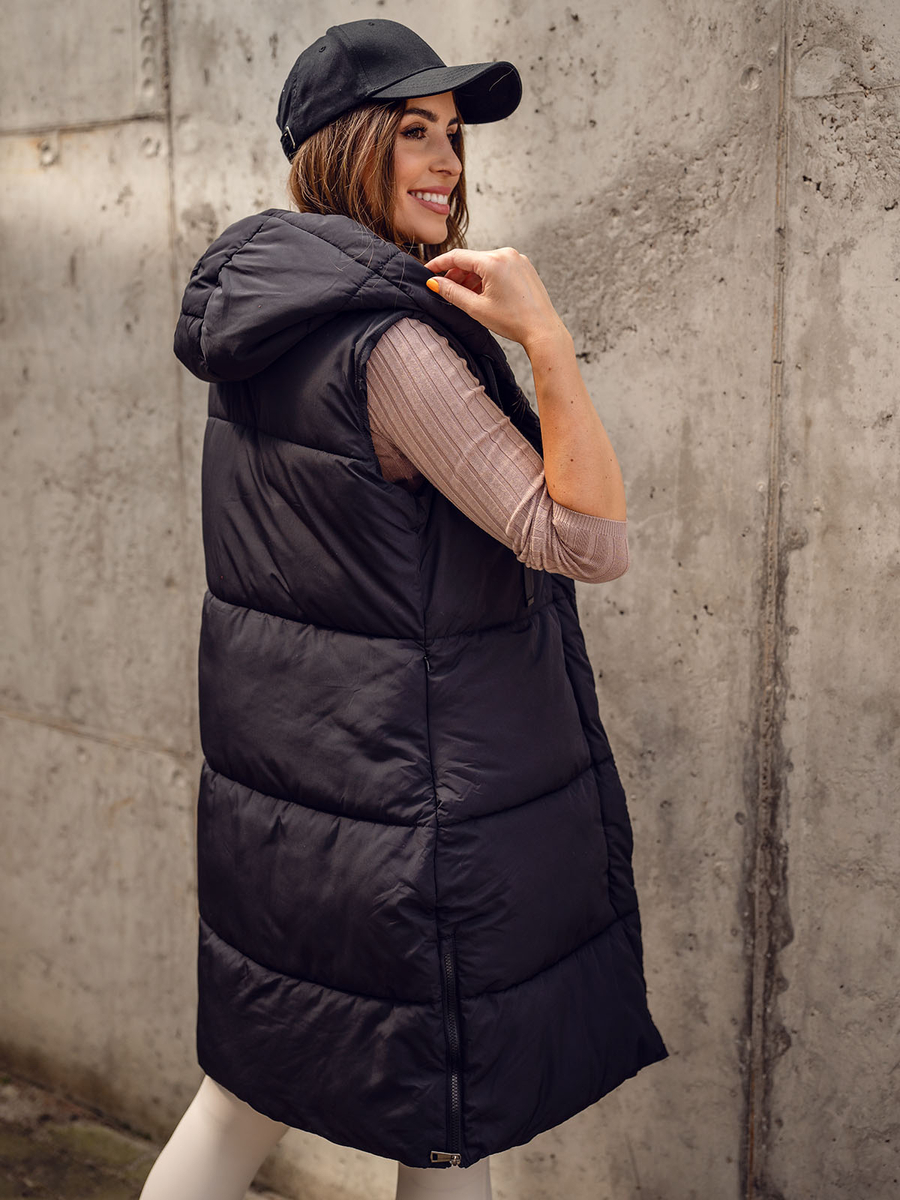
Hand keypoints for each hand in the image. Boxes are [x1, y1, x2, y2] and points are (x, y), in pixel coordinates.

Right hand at [423, 247, 569, 353]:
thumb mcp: (476, 308)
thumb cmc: (513, 321)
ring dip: (472, 278)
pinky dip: (487, 278)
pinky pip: (499, 267)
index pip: (458, 256)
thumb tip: (434, 283)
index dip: (439, 264)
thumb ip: (452, 292)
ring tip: (466, 297)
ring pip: (485, 264)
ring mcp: (518, 259)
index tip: (427, 271)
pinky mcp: (524, 267)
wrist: (543, 330)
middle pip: (472, 260)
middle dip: (457, 274)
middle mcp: (507, 254)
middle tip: (445, 291)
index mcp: (494, 261)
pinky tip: (483, 294)